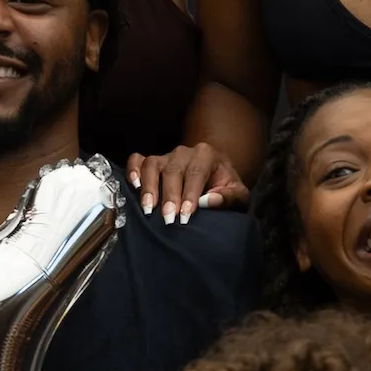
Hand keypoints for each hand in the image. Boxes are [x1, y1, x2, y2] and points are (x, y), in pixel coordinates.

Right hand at [127, 145, 243, 222]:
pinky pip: (137, 160)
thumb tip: (208, 202)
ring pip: (153, 165)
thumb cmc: (225, 187)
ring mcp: (166, 156)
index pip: (196, 173)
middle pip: (173, 170)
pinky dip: (133, 171)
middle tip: (168, 219)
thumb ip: (228, 198)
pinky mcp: (152, 161)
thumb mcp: (237, 194)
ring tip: (149, 210)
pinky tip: (134, 186)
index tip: (186, 216)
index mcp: (207, 155)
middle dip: (170, 196)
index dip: (190, 195)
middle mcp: (184, 152)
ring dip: (150, 188)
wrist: (214, 174)